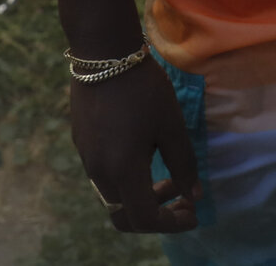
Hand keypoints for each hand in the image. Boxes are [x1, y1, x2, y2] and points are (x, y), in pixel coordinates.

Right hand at [69, 57, 199, 232]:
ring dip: (142, 196)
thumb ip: (184, 163)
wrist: (103, 52)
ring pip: (114, 196)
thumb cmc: (144, 88)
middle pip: (125, 215)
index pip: (145, 219)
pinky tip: (146, 153)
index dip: (172, 224)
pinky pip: (105, 176)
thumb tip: (194, 194)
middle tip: (182, 198)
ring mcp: (86, 157)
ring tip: (168, 174)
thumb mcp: (172, 125)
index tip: (194, 212)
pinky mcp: (82, 142)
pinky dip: (128, 179)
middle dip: (156, 214)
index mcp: (123, 171)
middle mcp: (99, 171)